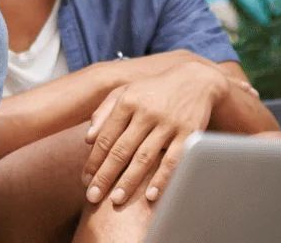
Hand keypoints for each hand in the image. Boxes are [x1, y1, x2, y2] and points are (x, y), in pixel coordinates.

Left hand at [81, 61, 247, 205]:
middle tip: (93, 196)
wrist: (194, 80)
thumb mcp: (126, 91)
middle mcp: (146, 113)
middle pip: (121, 150)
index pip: (105, 136)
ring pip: (144, 157)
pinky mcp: (188, 133)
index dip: (94, 160)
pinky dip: (161, 179)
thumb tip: (88, 138)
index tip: (86, 179)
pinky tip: (151, 195)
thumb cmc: (154, 90)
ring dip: (129, 181)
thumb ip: (104, 112)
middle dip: (106, 175)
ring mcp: (168, 123)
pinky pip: (173, 160)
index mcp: (127, 102)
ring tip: (116, 200)